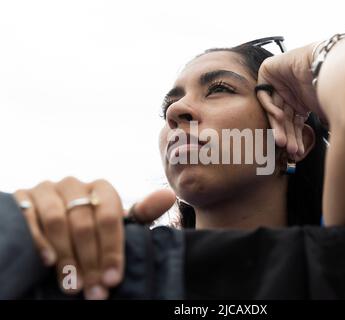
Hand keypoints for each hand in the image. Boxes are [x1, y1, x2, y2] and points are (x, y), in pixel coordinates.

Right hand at [14, 177, 175, 299]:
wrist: (51, 217)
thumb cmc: (91, 224)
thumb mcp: (117, 221)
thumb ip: (142, 212)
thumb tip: (169, 196)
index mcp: (100, 188)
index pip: (109, 217)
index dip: (112, 249)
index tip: (113, 279)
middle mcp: (73, 184)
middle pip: (83, 223)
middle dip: (90, 261)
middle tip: (95, 291)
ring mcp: (46, 189)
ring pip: (57, 221)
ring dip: (67, 257)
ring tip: (73, 285)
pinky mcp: (22, 198)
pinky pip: (28, 219)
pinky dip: (39, 241)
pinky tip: (48, 262)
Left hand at [256, 42, 326, 157]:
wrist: (328, 63)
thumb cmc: (331, 85)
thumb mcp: (325, 112)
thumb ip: (323, 127)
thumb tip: (336, 145)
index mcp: (301, 102)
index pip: (294, 123)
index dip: (294, 137)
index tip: (296, 152)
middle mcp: (289, 94)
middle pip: (284, 118)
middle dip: (287, 135)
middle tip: (289, 149)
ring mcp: (278, 83)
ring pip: (274, 110)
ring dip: (278, 127)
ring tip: (282, 141)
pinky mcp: (267, 72)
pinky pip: (264, 95)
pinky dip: (270, 107)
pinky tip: (279, 117)